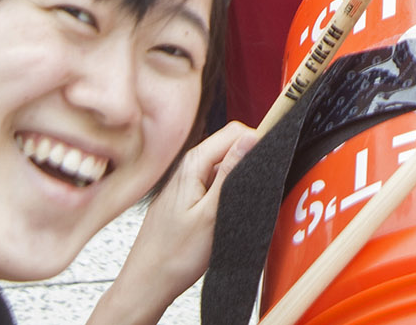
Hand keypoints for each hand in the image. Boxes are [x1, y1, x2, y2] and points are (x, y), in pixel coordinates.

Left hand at [88, 121, 257, 324]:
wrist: (147, 284)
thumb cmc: (174, 256)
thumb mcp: (212, 213)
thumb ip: (231, 172)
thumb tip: (251, 137)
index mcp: (194, 163)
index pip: (235, 131)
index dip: (257, 142)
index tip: (267, 164)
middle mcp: (188, 168)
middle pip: (230, 147)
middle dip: (249, 161)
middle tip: (254, 190)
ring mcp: (187, 184)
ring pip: (223, 168)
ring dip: (238, 181)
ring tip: (238, 208)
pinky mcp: (187, 199)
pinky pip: (214, 185)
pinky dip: (226, 195)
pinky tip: (225, 216)